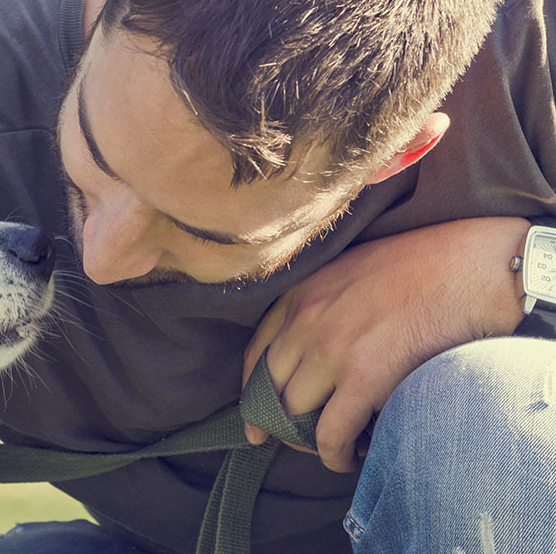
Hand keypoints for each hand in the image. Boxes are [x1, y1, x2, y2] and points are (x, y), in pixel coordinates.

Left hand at [242, 217, 527, 472]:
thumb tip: (314, 352)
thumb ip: (324, 305)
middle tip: (296, 442)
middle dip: (278, 423)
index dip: (251, 393)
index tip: (254, 418)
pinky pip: (331, 433)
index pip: (256, 354)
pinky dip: (335, 455)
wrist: (473, 266)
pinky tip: (350, 458)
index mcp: (300, 292)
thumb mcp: (352, 271)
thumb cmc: (424, 266)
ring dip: (309, 440)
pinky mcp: (365, 377)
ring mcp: (332, 348)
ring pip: (295, 414)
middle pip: (270, 388)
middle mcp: (306, 320)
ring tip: (332, 448)